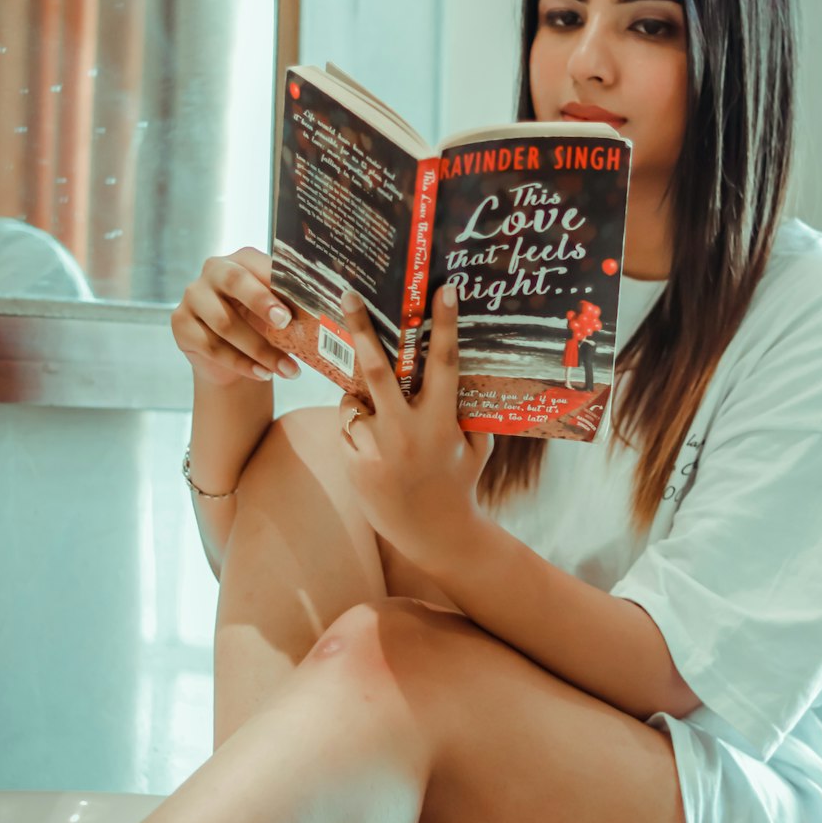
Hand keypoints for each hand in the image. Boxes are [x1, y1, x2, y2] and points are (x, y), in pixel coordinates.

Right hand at [170, 247, 300, 387]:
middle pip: (235, 281)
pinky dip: (242, 364)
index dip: (277, 282)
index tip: (297, 303)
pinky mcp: (181, 323)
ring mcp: (193, 296)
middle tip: (285, 323)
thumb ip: (294, 305)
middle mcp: (214, 270)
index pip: (259, 263)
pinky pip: (212, 346)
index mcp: (243, 259)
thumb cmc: (262, 326)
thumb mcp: (279, 312)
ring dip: (260, 349)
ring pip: (225, 323)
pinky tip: (263, 374)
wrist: (233, 358)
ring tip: (287, 368)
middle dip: (261, 302)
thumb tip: (328, 309)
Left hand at [337, 284, 493, 568]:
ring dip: (361, 395)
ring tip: (378, 414)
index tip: (443, 289)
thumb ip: (465, 408)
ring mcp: (377, 447)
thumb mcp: (474, 444)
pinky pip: (349, 425)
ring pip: (355, 398)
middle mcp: (406, 431)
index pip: (444, 364)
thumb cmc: (458, 481)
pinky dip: (357, 423)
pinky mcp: (355, 461)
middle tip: (348, 293)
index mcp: (441, 422)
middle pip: (377, 369)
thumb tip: (460, 367)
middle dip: (361, 328)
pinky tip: (374, 444)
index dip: (444, 324)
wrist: (432, 533)